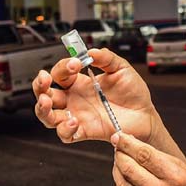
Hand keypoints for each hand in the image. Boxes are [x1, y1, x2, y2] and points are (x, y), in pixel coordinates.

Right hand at [32, 48, 157, 143]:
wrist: (145, 114)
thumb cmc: (133, 92)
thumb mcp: (121, 68)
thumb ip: (106, 58)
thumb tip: (91, 51)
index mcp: (79, 82)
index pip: (60, 73)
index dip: (63, 67)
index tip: (76, 64)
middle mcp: (74, 99)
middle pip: (45, 93)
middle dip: (39, 86)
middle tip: (44, 80)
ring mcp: (77, 115)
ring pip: (47, 116)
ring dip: (42, 109)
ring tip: (47, 102)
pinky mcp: (84, 131)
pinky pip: (65, 134)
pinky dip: (65, 129)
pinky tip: (73, 121)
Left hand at [110, 132, 185, 185]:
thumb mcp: (185, 169)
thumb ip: (159, 157)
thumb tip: (130, 143)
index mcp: (177, 177)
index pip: (143, 155)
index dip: (126, 143)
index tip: (118, 136)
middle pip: (129, 169)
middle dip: (119, 155)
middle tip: (118, 150)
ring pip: (122, 185)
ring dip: (117, 171)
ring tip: (122, 165)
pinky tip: (124, 185)